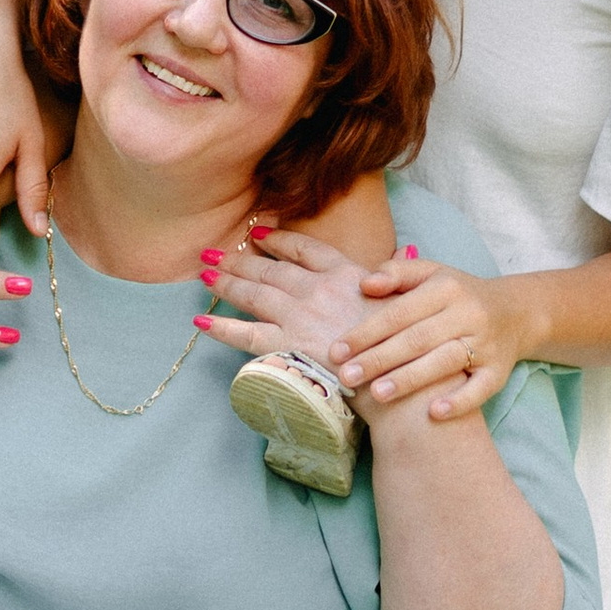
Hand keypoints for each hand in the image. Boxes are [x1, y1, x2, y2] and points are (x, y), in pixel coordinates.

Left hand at [193, 225, 387, 399]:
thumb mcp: (406, 296)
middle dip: (239, 260)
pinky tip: (201, 321)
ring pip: (254, 294)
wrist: (401, 375)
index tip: (258, 234)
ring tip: (205, 274)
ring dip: (226, 283)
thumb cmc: (409, 339)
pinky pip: (246, 334)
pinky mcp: (289, 346)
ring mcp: (300, 316)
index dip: (278, 239)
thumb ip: (396, 273)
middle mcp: (317, 289)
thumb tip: (402, 254)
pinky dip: (221, 328)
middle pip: (270, 269)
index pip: (303, 248)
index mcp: (346, 273)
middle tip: (213, 253)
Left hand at [333, 249, 525, 422]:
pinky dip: (459, 402)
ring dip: (411, 379)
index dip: (366, 331)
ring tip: (376, 394)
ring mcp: (485, 344)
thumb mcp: (430, 274)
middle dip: (379, 359)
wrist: (516, 313)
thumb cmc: (457, 295)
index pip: (399, 312)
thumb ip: (396, 273)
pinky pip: (480, 388)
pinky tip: (434, 413)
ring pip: (445, 362)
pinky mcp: (500, 372)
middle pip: (418, 339)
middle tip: (346, 377)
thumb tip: (364, 283)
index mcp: (446, 288)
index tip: (336, 350)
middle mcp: (468, 314)